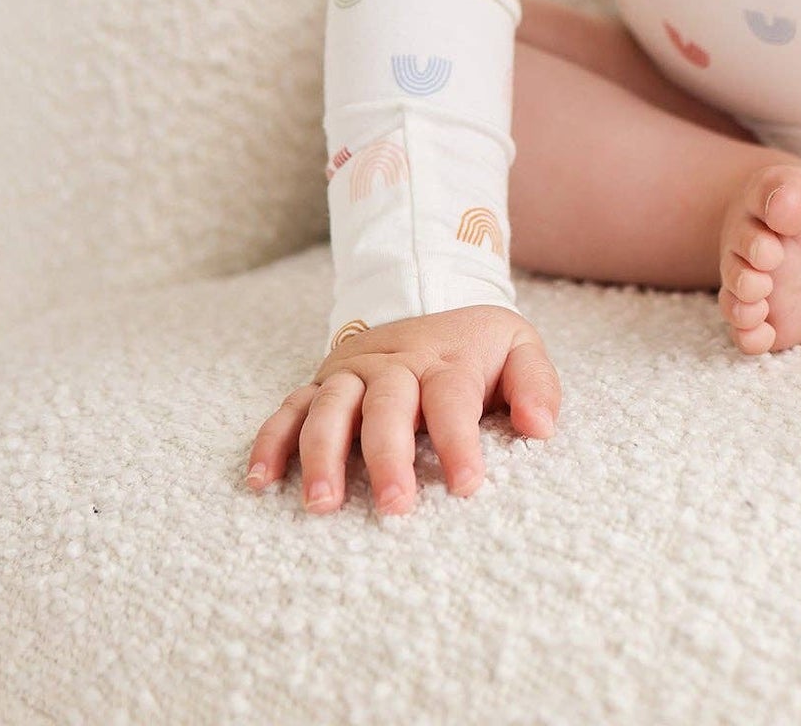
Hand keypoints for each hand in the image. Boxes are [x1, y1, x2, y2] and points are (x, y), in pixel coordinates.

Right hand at [244, 305, 559, 516]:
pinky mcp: (321, 383)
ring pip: (330, 407)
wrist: (430, 293)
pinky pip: (289, 409)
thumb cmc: (478, 345)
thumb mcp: (519, 348)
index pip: (452, 400)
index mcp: (447, 359)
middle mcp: (394, 363)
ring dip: (323, 455)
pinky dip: (271, 441)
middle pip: (386, 405)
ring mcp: (351, 372)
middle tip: (394, 508)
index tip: (468, 486)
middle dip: (388, 457)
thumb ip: (536, 385)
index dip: (460, 442)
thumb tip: (540, 428)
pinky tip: (260, 481)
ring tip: (322, 504)